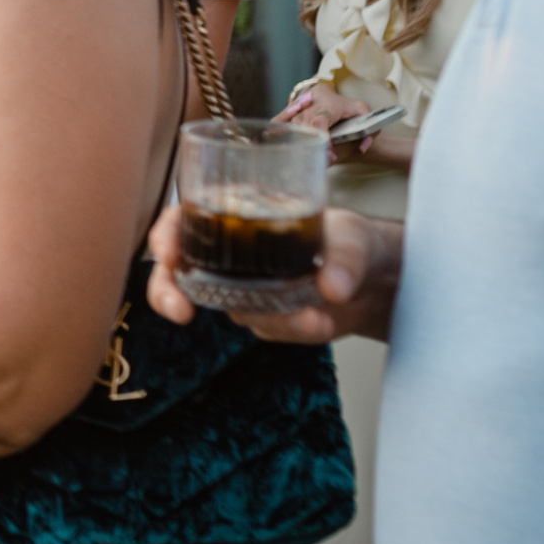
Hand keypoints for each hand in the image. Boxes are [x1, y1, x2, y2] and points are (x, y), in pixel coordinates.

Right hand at [146, 203, 400, 344]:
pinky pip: (266, 329)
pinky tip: (322, 325)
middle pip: (177, 271)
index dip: (165, 235)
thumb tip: (332, 286)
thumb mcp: (354, 236)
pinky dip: (293, 330)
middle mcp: (230, 252)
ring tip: (315, 320)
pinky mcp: (266, 317)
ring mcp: (244, 289)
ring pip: (228, 308)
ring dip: (269, 318)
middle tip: (181, 312)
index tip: (169, 254)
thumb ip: (345, 258)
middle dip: (168, 293)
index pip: (182, 220)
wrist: (378, 281)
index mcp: (237, 213)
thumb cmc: (355, 239)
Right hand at [279, 82, 389, 161]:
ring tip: (303, 158)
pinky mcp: (288, 111)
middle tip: (321, 161)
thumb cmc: (347, 108)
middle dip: (311, 144)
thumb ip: (369, 131)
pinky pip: (279, 121)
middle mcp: (310, 104)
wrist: (326, 94)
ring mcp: (297, 107)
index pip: (321, 119)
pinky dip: (277, 131)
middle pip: (304, 125)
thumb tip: (362, 147)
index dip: (321, 134)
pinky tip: (273, 139)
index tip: (329, 152)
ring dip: (297, 143)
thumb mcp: (364, 114)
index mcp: (329, 104)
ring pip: (292, 126)